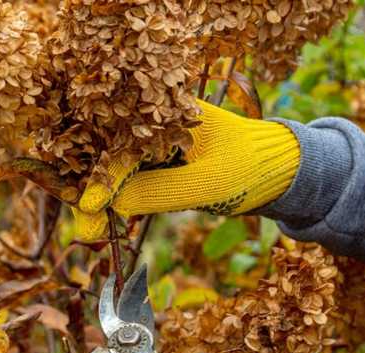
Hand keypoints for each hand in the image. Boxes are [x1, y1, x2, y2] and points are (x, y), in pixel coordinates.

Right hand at [73, 99, 300, 240]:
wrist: (280, 172)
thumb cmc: (250, 169)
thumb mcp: (206, 183)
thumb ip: (160, 191)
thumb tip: (113, 203)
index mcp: (170, 111)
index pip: (126, 144)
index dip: (104, 177)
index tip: (88, 207)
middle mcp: (159, 121)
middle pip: (114, 155)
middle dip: (96, 191)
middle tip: (85, 229)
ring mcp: (159, 142)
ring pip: (120, 170)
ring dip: (105, 199)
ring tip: (90, 231)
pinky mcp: (163, 162)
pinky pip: (134, 179)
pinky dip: (121, 200)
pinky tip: (106, 219)